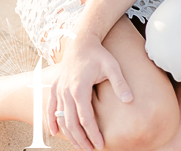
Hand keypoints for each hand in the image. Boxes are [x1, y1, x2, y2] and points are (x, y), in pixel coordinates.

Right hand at [48, 32, 131, 150]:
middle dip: (81, 139)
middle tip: (91, 150)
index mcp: (80, 89)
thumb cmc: (99, 54)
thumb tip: (129, 100)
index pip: (86, 119)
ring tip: (79, 145)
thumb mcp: (112, 66)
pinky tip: (55, 132)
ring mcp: (58, 90)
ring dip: (69, 134)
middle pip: (72, 123)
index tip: (101, 144)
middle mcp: (66, 92)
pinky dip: (52, 121)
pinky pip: (50, 109)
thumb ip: (120, 84)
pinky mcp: (55, 88)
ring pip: (61, 118)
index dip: (93, 133)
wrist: (81, 41)